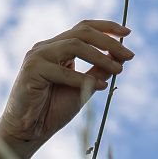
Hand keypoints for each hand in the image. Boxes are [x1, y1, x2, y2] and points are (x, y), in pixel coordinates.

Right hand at [0, 20, 134, 148]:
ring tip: (117, 70)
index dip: (106, 27)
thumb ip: (99, 70)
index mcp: (57, 47)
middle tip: (129, 54)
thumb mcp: (84, 87)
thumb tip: (122, 56)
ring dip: (100, 57)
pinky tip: (99, 86)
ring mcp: (37, 57)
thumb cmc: (54, 110)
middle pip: (82, 33)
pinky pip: (62, 71)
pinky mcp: (31, 71)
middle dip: (109, 42)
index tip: (128, 32)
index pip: (83, 28)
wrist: (28, 131)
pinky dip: (83, 78)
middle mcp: (46, 47)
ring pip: (74, 46)